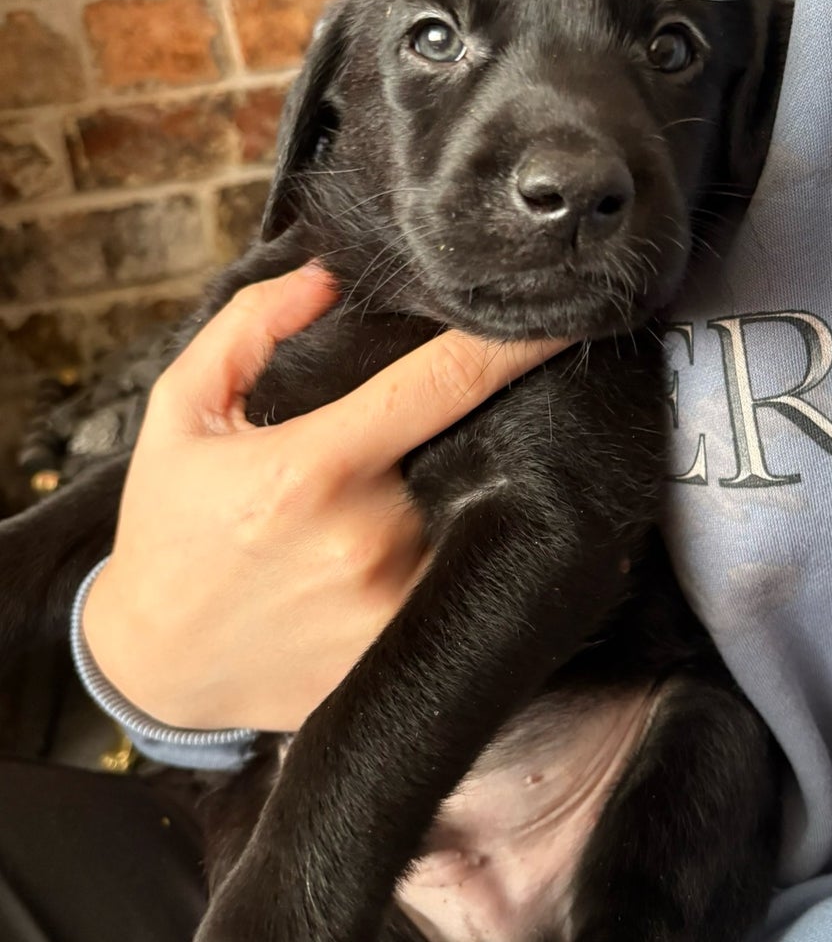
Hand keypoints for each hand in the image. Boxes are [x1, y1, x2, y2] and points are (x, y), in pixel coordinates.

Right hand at [83, 262, 563, 732]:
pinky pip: (459, 585)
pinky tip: (414, 556)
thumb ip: (249, 328)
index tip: (562, 318)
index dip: (512, 346)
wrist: (158, 666)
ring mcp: (395, 604)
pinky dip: (454, 558)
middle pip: (468, 453)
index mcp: (314, 468)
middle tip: (444, 433)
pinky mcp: (404, 652)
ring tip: (410, 501)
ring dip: (465, 498)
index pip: (444, 384)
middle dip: (473, 433)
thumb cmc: (171, 531)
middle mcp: (369, 538)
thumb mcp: (180, 412)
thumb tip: (327, 276)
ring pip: (471, 521)